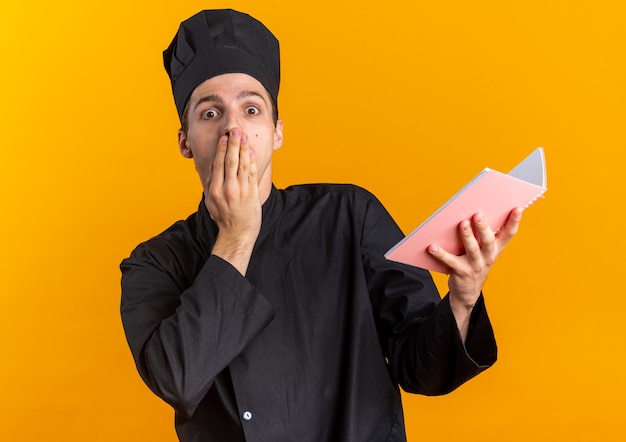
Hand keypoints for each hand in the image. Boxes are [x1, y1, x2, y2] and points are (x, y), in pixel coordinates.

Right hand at [205, 128, 261, 274]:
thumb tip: (213, 165)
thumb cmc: (223, 217)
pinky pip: (252, 174)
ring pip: (242, 166)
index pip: (219, 165)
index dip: (221, 150)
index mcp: (216, 191)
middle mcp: (228, 190)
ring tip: (244, 136)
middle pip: (231, 162)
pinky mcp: (252, 194)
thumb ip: (211, 183)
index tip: (223, 138)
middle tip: (234, 131)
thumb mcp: (211, 201)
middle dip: (233, 145)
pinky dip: (252, 162)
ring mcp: (241, 192)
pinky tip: (251, 151)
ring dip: (243, 149)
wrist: (237, 232)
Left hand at [428, 208, 522, 338]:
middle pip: (488, 241)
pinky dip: (441, 254)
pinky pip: (450, 261)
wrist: (468, 291)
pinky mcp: (461, 271)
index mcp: (496, 248)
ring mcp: (475, 265)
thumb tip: (478, 212)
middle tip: (478, 215)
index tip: (517, 208)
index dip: (514, 222)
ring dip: (467, 236)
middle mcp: (488, 256)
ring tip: (462, 224)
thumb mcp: (485, 251)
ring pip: (472, 249)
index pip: (508, 234)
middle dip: (484, 227)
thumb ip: (485, 234)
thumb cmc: (475, 263)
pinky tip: (432, 247)